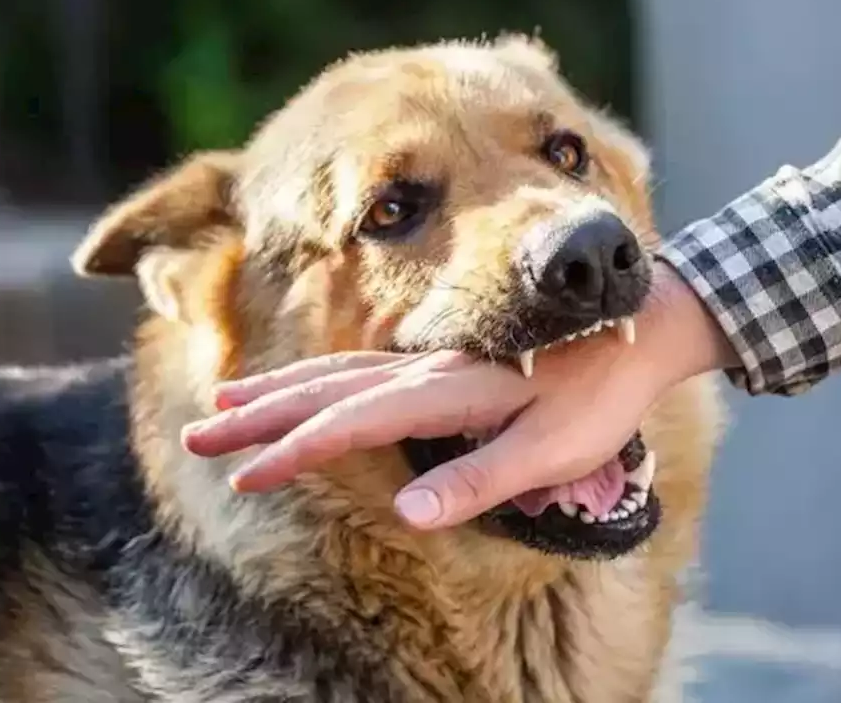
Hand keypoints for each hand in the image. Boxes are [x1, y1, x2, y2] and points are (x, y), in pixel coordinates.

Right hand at [181, 262, 735, 528]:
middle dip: (259, 415)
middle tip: (200, 432)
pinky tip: (304, 387)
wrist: (641, 327)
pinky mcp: (441, 363)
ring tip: (225, 401)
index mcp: (448, 392)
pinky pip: (362, 367)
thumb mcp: (551, 450)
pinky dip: (318, 378)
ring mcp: (431, 361)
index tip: (245, 475)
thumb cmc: (600, 397)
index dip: (296, 451)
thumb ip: (480, 480)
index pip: (353, 424)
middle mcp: (427, 370)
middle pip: (325, 390)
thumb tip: (408, 513)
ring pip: (336, 372)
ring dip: (278, 389)